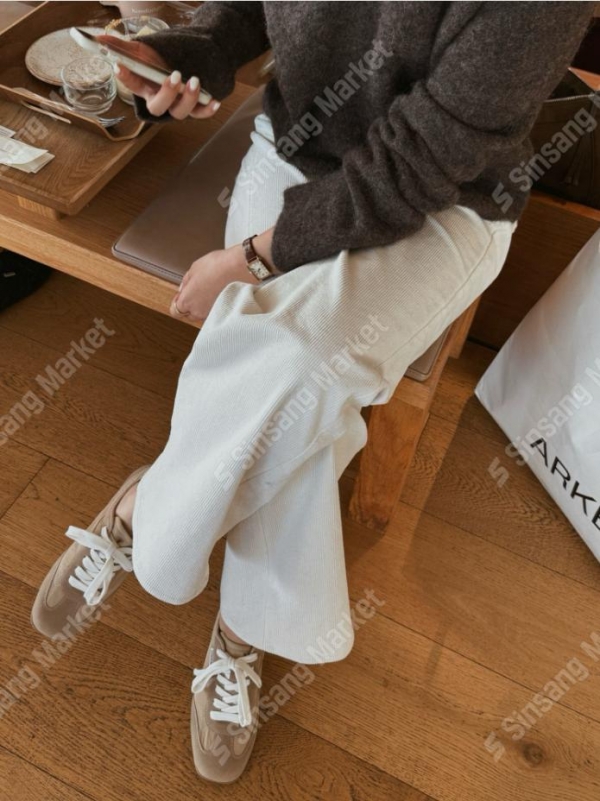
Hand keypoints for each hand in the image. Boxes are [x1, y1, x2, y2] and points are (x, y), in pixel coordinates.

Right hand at [96, 35, 220, 119]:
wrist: (185, 60)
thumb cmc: (159, 59)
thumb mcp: (141, 49)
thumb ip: (121, 46)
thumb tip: (99, 37)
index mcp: (144, 87)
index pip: (131, 84)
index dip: (125, 77)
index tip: (119, 65)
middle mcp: (159, 99)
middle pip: (158, 107)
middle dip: (166, 94)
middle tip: (174, 76)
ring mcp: (176, 105)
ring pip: (180, 112)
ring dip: (188, 98)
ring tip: (194, 81)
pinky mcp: (194, 106)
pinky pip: (200, 114)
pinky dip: (207, 110)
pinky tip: (214, 101)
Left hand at [170, 245, 257, 322]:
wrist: (238, 268)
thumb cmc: (218, 266)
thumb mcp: (194, 268)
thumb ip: (186, 282)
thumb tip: (183, 288)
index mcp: (186, 301)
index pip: (175, 311)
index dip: (177, 302)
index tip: (181, 295)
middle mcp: (198, 312)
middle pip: (189, 315)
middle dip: (191, 305)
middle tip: (198, 291)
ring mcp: (212, 314)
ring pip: (203, 314)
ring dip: (204, 306)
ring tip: (211, 291)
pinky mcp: (224, 313)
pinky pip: (215, 313)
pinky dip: (216, 306)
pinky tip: (220, 294)